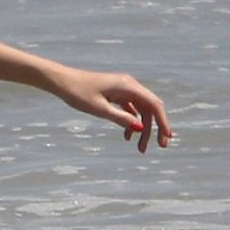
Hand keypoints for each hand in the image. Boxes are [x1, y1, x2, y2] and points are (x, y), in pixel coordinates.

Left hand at [51, 66, 173, 151]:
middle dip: (155, 128)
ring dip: (142, 128)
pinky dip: (131, 122)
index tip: (167, 138)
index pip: (154, 105)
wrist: (62, 82)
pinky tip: (127, 137)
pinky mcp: (116, 93)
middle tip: (158, 147)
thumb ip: (121, 118)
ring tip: (139, 148)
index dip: (163, 122)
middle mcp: (129, 85)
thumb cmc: (79, 94)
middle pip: (150, 108)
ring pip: (141, 110)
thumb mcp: (100, 109)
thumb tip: (140, 129)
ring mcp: (123, 89)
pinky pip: (130, 108)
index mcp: (128, 86)